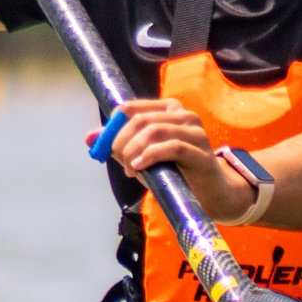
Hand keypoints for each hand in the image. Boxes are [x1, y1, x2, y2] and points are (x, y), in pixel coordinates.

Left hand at [100, 98, 257, 222]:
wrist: (211, 193)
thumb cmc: (176, 172)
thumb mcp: (143, 156)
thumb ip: (119, 145)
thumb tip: (89, 138)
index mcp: (167, 109)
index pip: (130, 108)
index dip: (113, 127)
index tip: (107, 147)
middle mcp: (182, 114)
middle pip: (140, 120)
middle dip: (122, 142)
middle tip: (121, 162)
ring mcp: (194, 131)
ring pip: (154, 131)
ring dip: (135, 152)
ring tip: (131, 169)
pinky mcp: (201, 150)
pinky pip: (171, 147)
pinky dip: (151, 156)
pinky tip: (140, 168)